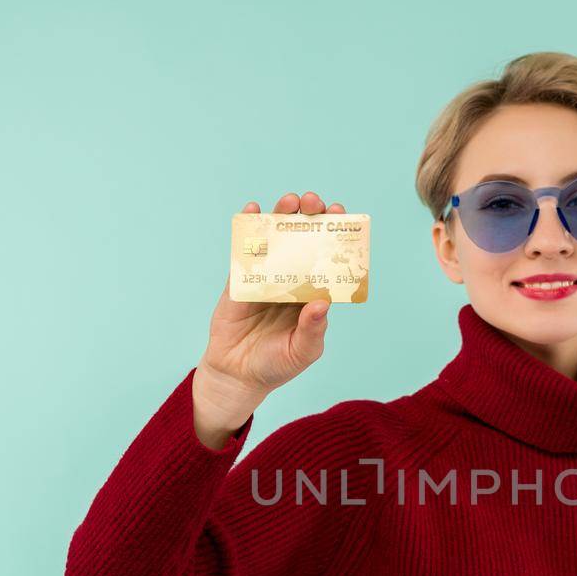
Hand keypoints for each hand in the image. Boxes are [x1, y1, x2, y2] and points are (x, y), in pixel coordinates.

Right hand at [192, 190, 345, 445]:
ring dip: (281, 216)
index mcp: (312, 293)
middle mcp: (292, 280)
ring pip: (276, 239)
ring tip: (289, 201)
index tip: (339, 214)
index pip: (327, 258)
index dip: (334, 235)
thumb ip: (312, 329)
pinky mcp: (240, 279)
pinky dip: (248, 228)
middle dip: (309, 217)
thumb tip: (322, 302)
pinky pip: (245, 250)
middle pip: (303, 240)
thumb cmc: (276, 365)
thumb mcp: (301, 352)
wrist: (237, 375)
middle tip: (312, 202)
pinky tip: (253, 211)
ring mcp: (266, 277)